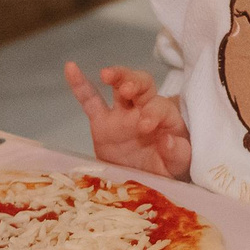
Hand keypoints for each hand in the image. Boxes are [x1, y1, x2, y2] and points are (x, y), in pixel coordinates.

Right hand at [65, 64, 191, 178]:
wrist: (144, 181)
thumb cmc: (165, 168)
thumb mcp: (179, 165)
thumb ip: (178, 153)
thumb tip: (167, 139)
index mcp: (166, 118)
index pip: (160, 107)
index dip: (153, 113)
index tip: (145, 126)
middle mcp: (144, 109)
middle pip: (143, 85)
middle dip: (135, 83)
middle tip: (129, 89)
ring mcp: (121, 114)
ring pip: (119, 87)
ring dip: (116, 77)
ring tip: (106, 74)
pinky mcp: (101, 122)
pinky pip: (90, 100)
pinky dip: (80, 85)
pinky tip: (70, 68)